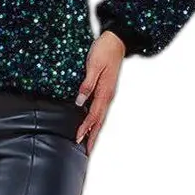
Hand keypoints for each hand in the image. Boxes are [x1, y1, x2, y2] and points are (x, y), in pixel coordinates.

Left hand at [74, 30, 125, 153]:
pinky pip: (100, 110)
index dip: (85, 129)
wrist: (117, 41)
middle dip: (92, 137)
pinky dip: (95, 121)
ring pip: (100, 117)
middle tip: (86, 152)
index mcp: (105, 92)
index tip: (78, 140)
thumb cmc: (104, 51)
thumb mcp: (93, 65)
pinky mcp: (106, 90)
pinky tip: (91, 125)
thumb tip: (79, 101)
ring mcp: (108, 94)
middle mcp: (107, 96)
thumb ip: (86, 84)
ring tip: (89, 144)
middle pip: (99, 122)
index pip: (93, 115)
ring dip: (94, 131)